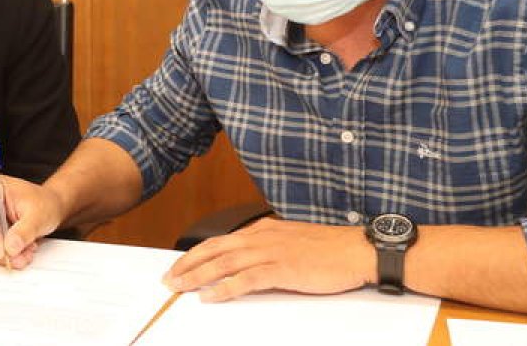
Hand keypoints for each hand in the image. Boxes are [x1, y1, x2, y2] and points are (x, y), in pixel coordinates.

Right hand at [0, 174, 63, 268]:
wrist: (46, 207)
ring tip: (25, 252)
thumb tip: (10, 247)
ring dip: (2, 255)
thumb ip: (24, 231)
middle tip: (21, 258)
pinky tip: (18, 252)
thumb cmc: (42, 203)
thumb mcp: (39, 215)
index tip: (1, 252)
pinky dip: (1, 257)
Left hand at [162, 218, 372, 301]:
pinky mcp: (282, 269)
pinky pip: (246, 279)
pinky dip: (225, 288)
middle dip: (188, 264)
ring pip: (225, 262)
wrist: (358, 250)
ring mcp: (272, 252)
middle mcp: (263, 237)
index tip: (180, 264)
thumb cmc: (331, 249)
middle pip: (216, 249)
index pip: (222, 240)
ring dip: (198, 276)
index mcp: (265, 229)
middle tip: (168, 279)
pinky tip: (210, 297)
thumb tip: (252, 260)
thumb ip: (271, 247)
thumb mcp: (294, 241)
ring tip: (179, 288)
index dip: (198, 253)